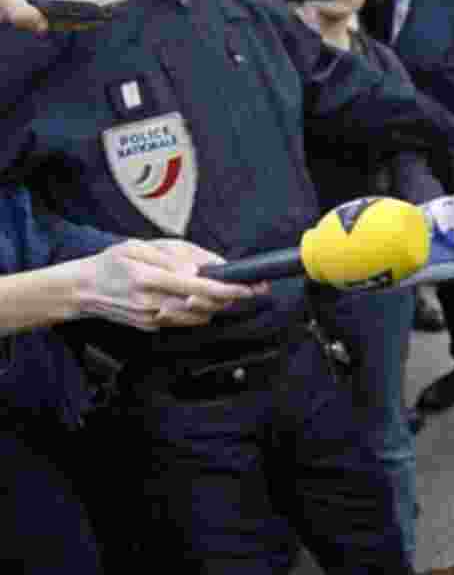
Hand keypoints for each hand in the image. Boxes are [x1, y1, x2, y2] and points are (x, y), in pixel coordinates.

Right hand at [75, 239, 265, 330]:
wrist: (84, 289)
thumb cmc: (113, 263)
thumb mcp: (141, 246)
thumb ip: (176, 255)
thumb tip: (205, 266)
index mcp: (149, 279)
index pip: (199, 287)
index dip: (228, 289)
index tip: (248, 287)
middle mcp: (152, 303)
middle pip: (205, 305)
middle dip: (230, 297)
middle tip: (247, 288)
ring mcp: (153, 319)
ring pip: (200, 316)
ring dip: (216, 305)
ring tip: (221, 290)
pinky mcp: (153, 328)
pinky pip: (187, 321)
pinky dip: (199, 311)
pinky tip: (197, 299)